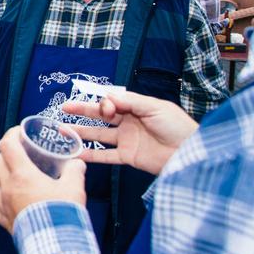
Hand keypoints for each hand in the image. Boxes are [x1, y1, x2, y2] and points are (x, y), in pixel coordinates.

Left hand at [0, 127, 86, 233]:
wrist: (55, 246)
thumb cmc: (63, 215)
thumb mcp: (75, 189)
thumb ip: (75, 172)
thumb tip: (77, 162)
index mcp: (22, 175)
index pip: (7, 145)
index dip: (11, 134)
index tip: (19, 133)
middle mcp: (7, 188)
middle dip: (6, 154)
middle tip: (19, 154)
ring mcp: (3, 205)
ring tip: (10, 176)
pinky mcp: (4, 221)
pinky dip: (0, 200)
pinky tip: (10, 202)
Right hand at [62, 91, 197, 175]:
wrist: (191, 153)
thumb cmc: (178, 126)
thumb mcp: (156, 107)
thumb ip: (130, 102)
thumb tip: (107, 97)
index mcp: (136, 107)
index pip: (112, 102)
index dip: (104, 103)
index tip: (107, 109)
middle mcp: (128, 122)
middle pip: (100, 116)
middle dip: (82, 111)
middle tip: (64, 108)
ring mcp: (127, 140)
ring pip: (99, 135)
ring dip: (81, 132)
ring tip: (62, 130)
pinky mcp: (128, 157)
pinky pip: (105, 155)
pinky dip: (90, 155)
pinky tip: (76, 153)